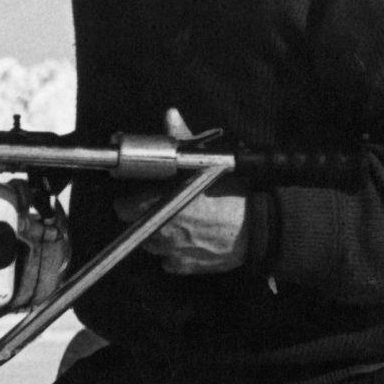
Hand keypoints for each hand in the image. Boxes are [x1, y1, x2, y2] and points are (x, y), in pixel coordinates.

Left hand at [130, 108, 248, 274]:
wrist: (260, 228)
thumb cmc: (234, 195)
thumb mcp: (209, 163)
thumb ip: (184, 140)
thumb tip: (171, 115)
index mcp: (159, 204)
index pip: (123, 208)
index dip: (129, 202)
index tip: (137, 197)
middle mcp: (159, 230)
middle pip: (137, 226)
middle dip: (145, 218)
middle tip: (164, 208)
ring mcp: (170, 252)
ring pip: (151, 246)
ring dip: (159, 236)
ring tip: (180, 225)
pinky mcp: (183, 267)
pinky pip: (169, 263)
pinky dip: (175, 255)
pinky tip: (190, 243)